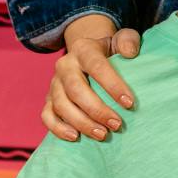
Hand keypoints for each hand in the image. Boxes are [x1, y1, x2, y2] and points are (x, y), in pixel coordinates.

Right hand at [42, 14, 139, 142]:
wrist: (88, 55)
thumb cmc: (110, 51)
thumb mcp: (121, 40)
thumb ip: (128, 41)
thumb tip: (130, 53)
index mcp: (83, 49)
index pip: (96, 66)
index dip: (112, 85)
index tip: (129, 103)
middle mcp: (65, 65)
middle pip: (76, 90)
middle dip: (97, 110)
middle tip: (117, 125)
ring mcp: (54, 83)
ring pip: (61, 105)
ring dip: (82, 123)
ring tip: (103, 135)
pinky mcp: (49, 99)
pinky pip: (47, 116)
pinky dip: (58, 128)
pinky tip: (76, 137)